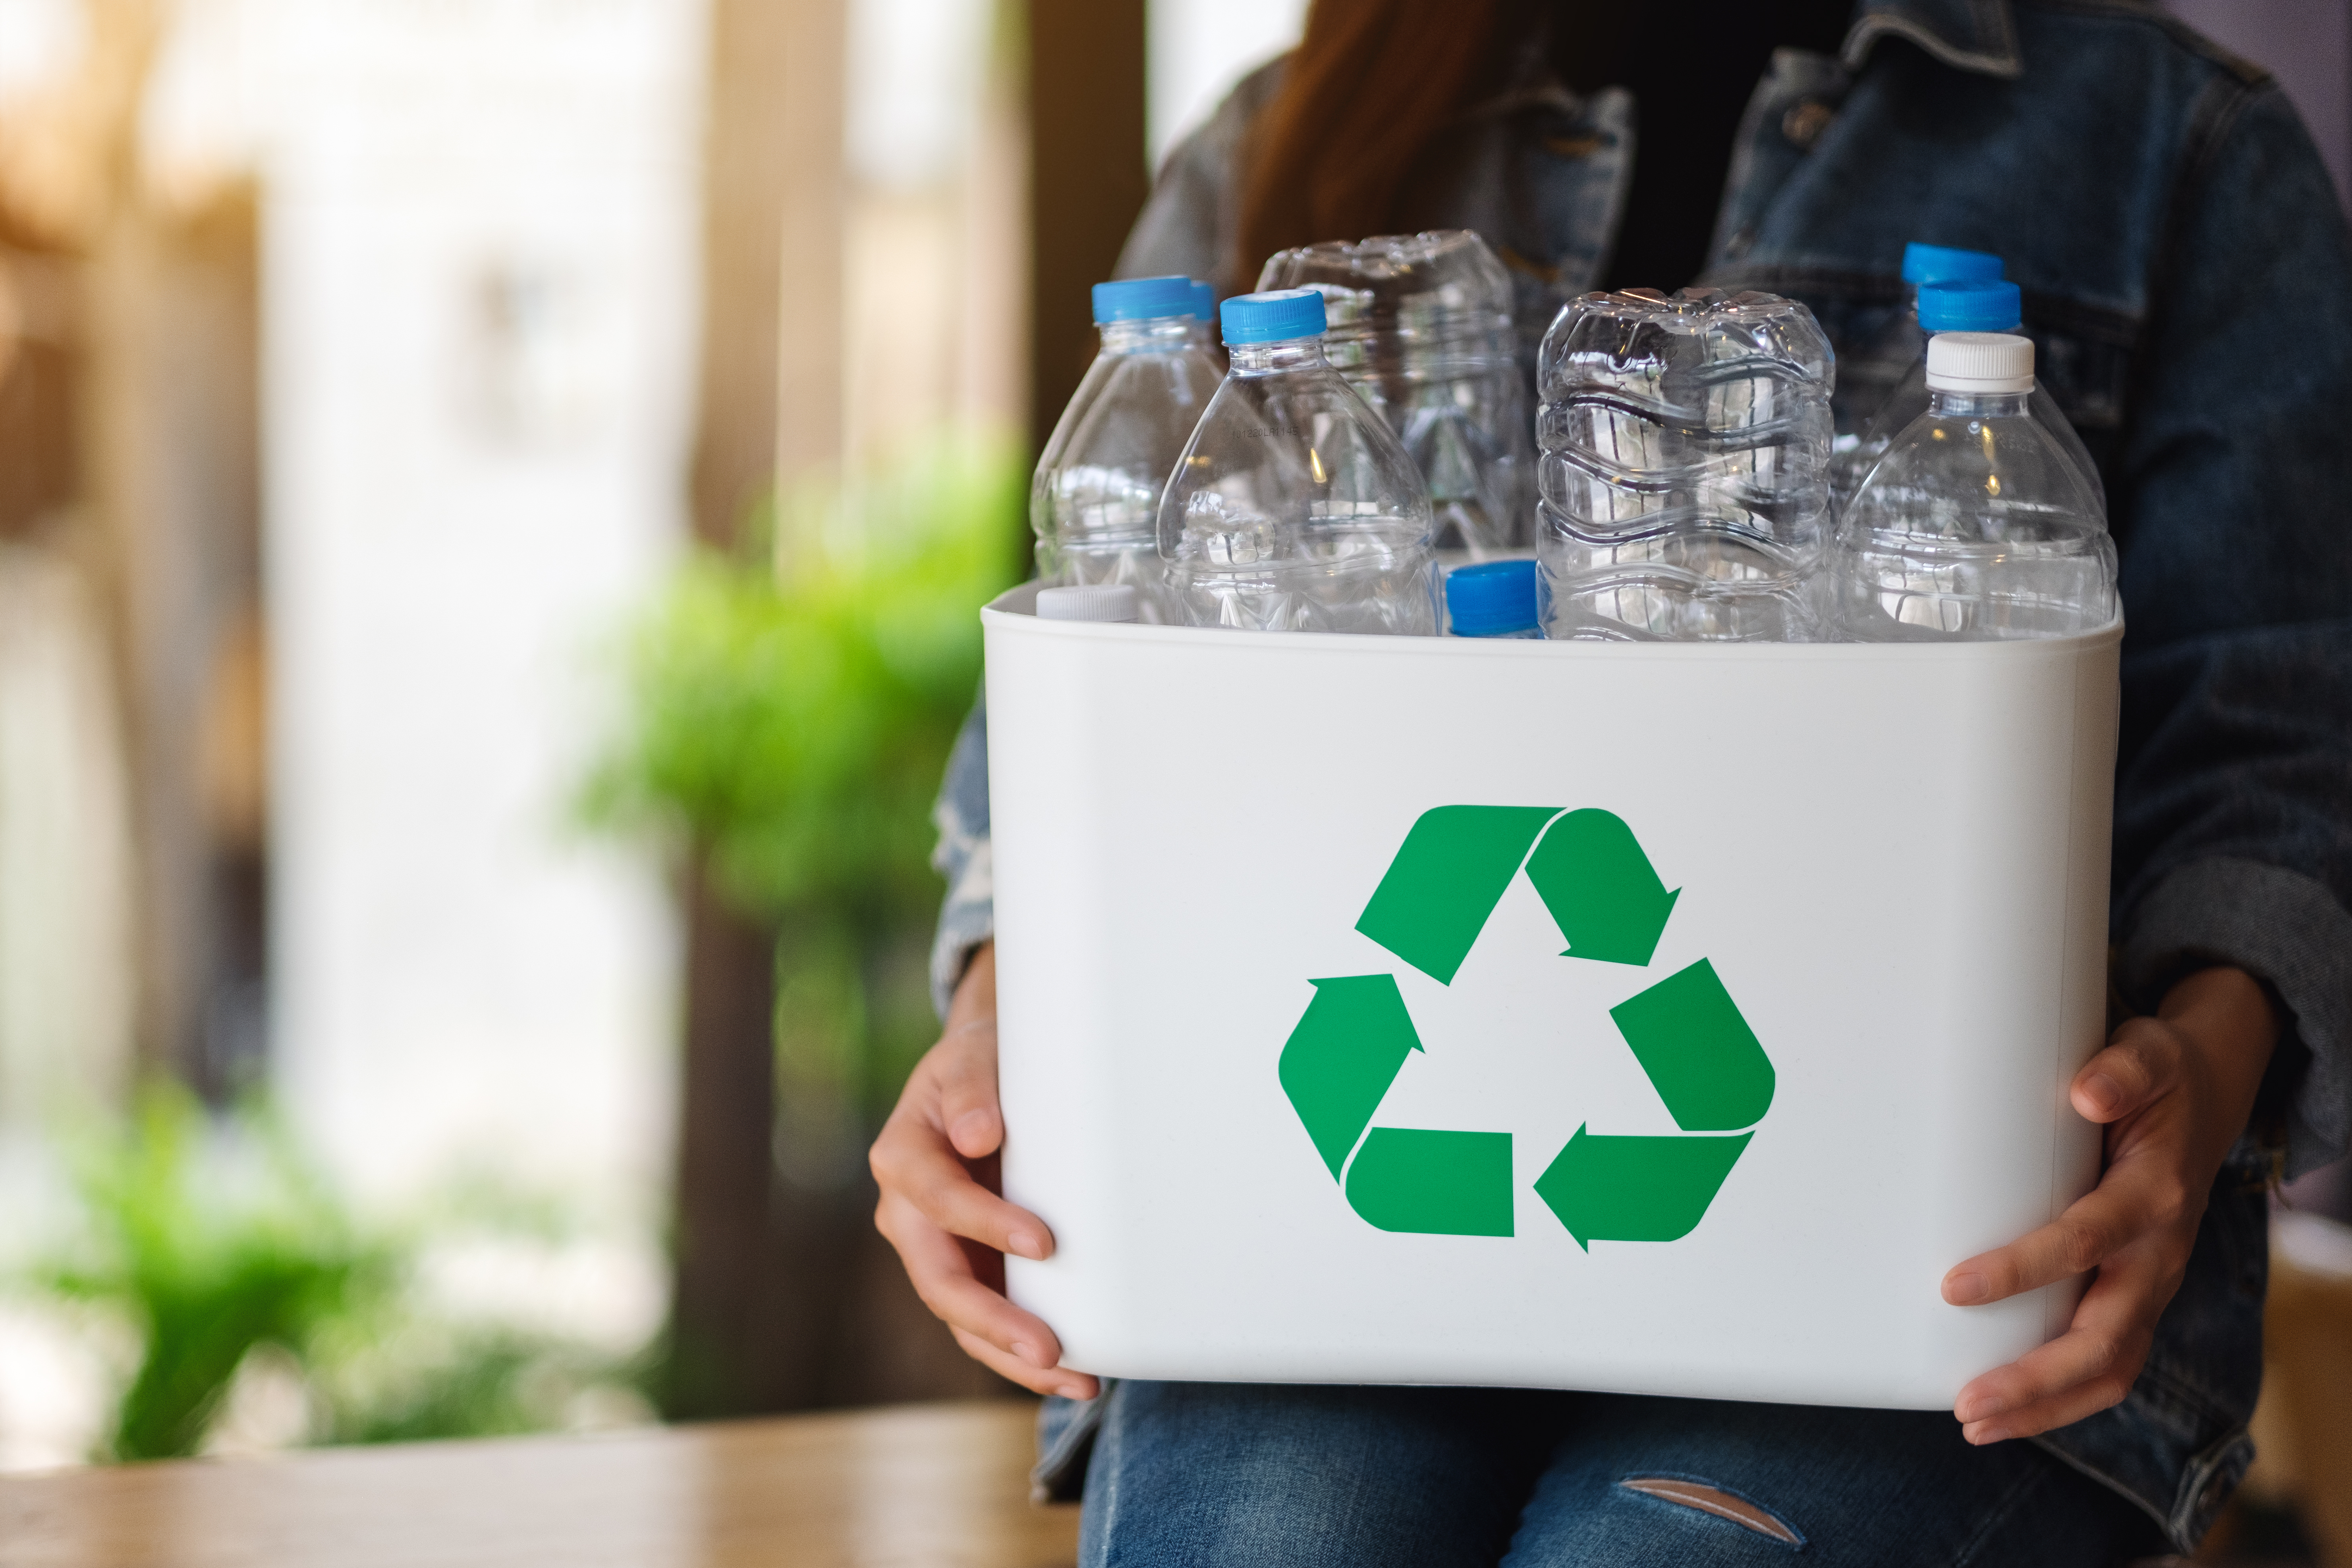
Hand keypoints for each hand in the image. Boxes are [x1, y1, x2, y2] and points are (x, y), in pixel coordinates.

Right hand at [871, 942, 1099, 1399]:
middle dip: (994, 1321)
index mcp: (902, 1158)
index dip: (986, 1223)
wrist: (980, 1078)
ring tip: (1075, 1380)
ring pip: (963, 1318)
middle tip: (1047, 1350)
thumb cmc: (979, 1064)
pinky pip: (987, 1322)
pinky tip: (1075, 1373)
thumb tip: (979, 1135)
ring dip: (1013, 1356)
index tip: (1043, 1242)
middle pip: (941, 1280)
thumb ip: (972, 1090)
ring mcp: (936, 1249)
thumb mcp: (972, 1058)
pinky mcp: (968, 1269)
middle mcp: (908, 1214)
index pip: (938, 1199)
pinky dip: (1022, 1352)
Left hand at [1944, 966, 2277, 1442]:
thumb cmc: (2158, 1079)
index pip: (2084, 1242)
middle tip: (1964, 1403)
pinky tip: (2005, 1410)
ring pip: (2109, 1368)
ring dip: (2043, 1405)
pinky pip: (2107, 1364)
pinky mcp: (2136, 1298)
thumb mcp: (2149, 1053)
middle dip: (2035, 1378)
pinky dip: (2060, 1397)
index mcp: (2153, 1196)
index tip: (1952, 1287)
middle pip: (2104, 1339)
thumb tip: (2087, 1089)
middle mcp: (2158, 1254)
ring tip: (1972, 1422)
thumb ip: (2123, 1067)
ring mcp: (2150, 1285)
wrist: (2205, 1097)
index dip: (2022, 1268)